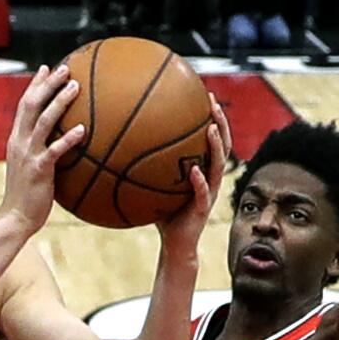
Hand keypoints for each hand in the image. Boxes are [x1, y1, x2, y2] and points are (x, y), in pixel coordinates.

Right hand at [0, 64, 86, 236]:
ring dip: (59, 102)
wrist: (15, 218)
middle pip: (31, 105)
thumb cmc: (27, 195)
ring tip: (76, 87)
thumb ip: (41, 151)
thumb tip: (60, 143)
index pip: (25, 105)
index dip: (36, 85)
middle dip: (48, 84)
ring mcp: (28, 155)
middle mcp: (19, 143)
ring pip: (43, 121)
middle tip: (66, 69)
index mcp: (16, 140)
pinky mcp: (39, 170)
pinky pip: (55, 150)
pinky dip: (68, 138)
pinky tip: (83, 129)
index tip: (47, 68)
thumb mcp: (30, 167)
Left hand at [155, 92, 229, 255]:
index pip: (210, 139)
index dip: (211, 118)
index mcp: (202, 170)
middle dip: (219, 122)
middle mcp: (210, 178)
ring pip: (219, 165)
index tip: (203, 95)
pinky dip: (199, 181)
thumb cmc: (162, 214)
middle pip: (222, 145)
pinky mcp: (202, 210)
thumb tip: (116, 147)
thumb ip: (143, 169)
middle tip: (211, 102)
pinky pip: (203, 193)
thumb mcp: (153, 186)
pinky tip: (194, 170)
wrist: (174, 244)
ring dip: (216, 146)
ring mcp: (209, 193)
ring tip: (210, 128)